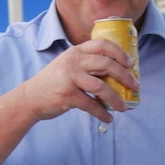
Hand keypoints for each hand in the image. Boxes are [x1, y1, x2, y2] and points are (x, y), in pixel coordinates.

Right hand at [16, 38, 139, 123]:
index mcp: (76, 51)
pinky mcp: (67, 95)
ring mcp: (70, 77)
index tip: (131, 63)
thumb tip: (117, 73)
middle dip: (125, 76)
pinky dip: (102, 113)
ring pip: (101, 87)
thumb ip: (87, 64)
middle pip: (106, 65)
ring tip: (124, 107)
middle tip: (134, 85)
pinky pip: (91, 105)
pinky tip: (108, 119)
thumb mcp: (68, 65)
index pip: (102, 45)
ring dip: (116, 99)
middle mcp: (73, 61)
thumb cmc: (54, 82)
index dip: (120, 53)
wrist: (30, 98)